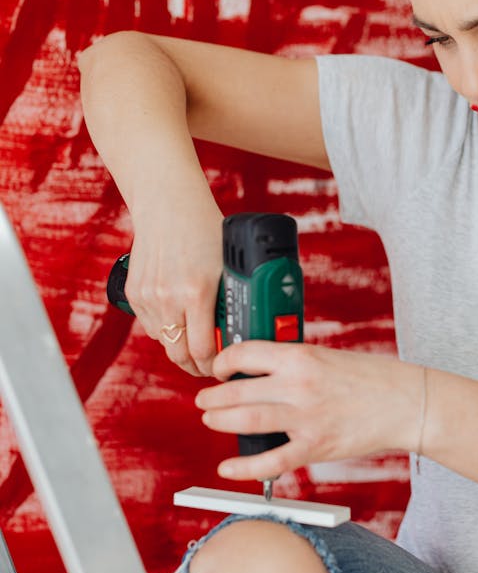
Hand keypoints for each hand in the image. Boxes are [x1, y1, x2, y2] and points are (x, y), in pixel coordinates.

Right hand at [124, 195, 223, 376]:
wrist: (168, 205)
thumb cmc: (206, 230)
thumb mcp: (229, 265)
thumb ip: (234, 299)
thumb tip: (247, 333)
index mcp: (197, 292)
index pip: (203, 350)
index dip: (214, 366)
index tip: (223, 367)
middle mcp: (169, 297)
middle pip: (179, 355)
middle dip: (196, 366)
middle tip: (210, 366)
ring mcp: (148, 297)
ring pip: (164, 342)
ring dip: (180, 347)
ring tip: (196, 343)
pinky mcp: (135, 294)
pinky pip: (150, 326)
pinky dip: (165, 329)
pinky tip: (179, 319)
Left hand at [195, 341, 423, 480]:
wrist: (405, 402)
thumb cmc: (370, 378)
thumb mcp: (326, 356)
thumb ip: (292, 364)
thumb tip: (258, 373)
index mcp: (300, 357)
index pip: (245, 354)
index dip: (223, 362)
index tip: (219, 369)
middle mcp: (298, 385)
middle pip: (238, 392)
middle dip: (213, 398)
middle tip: (204, 401)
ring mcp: (305, 418)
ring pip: (247, 422)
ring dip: (220, 422)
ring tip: (210, 420)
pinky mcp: (315, 447)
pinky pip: (271, 461)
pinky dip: (244, 467)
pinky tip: (226, 468)